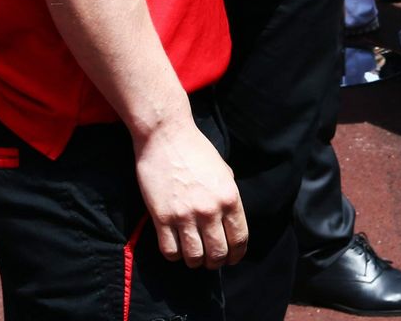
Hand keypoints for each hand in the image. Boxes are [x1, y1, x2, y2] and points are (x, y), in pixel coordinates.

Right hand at [134, 119, 246, 268]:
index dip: (236, 254)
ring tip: (194, 257)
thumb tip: (229, 222)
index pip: (239, 239)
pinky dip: (174, 255)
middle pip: (217, 253)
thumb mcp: (224, 172)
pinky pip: (170, 250)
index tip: (232, 259)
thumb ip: (228, 198)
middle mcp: (210, 210)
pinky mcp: (162, 217)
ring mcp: (185, 215)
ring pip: (194, 257)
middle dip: (216, 262)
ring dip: (195, 262)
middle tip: (211, 261)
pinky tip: (176, 248)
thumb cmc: (197, 151)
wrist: (166, 137)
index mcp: (230, 198)